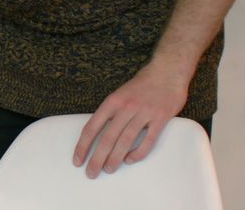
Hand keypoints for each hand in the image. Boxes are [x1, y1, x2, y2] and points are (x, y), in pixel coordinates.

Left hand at [72, 64, 188, 177]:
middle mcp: (125, 108)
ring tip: (108, 169)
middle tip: (91, 173)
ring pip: (125, 141)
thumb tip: (97, 134)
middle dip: (97, 158)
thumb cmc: (141, 85)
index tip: (77, 160)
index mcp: (112, 102)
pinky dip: (138, 153)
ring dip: (115, 158)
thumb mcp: (119, 95)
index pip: (92, 127)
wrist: (167, 72)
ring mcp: (143, 113)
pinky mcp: (160, 119)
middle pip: (107, 138)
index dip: (83, 146)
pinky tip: (130, 160)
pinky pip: (148, 141)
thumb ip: (110, 113)